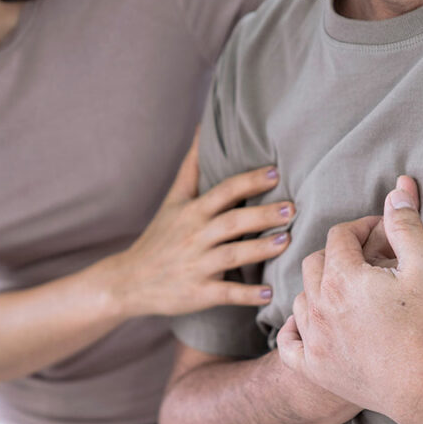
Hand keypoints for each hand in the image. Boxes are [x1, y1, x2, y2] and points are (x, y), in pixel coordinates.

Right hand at [103, 132, 292, 316]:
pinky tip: (270, 293)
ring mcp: (197, 266)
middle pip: (232, 222)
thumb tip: (203, 128)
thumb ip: (192, 166)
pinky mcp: (198, 293)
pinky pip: (226, 293)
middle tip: (293, 208)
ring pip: (232, 255)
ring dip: (260, 249)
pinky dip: (248, 295)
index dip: (249, 182)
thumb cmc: (160, 236)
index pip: (224, 192)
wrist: (129, 280)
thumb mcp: (173, 200)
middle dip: (263, 215)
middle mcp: (195, 236)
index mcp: (192, 212)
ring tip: (286, 241)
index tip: (275, 173)